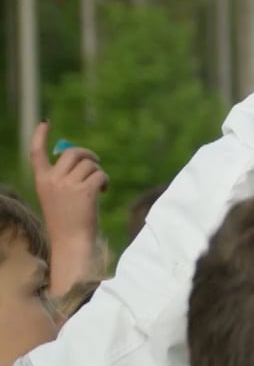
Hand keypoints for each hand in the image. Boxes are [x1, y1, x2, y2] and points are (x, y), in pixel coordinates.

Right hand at [29, 123, 106, 249]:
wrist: (71, 242)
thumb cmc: (67, 221)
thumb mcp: (57, 197)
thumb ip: (63, 178)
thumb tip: (82, 159)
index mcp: (41, 180)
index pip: (36, 153)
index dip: (40, 135)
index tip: (45, 123)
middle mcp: (52, 180)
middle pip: (72, 152)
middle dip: (88, 154)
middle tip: (96, 163)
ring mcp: (68, 185)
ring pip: (90, 164)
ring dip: (98, 172)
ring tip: (98, 187)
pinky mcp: (85, 191)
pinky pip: (100, 174)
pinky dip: (105, 181)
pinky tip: (103, 191)